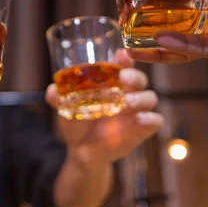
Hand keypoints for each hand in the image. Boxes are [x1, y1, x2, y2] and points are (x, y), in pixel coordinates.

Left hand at [46, 50, 163, 166]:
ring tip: (128, 102)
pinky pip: (155, 121)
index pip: (123, 64)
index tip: (122, 55)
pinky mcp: (141, 129)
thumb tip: (52, 90)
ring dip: (142, 97)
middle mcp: (126, 92)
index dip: (125, 57)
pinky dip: (151, 119)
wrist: (81, 152)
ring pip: (150, 97)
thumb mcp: (65, 110)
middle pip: (139, 78)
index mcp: (111, 82)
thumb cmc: (77, 122)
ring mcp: (136, 111)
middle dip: (134, 75)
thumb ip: (58, 98)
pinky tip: (141, 119)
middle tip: (123, 78)